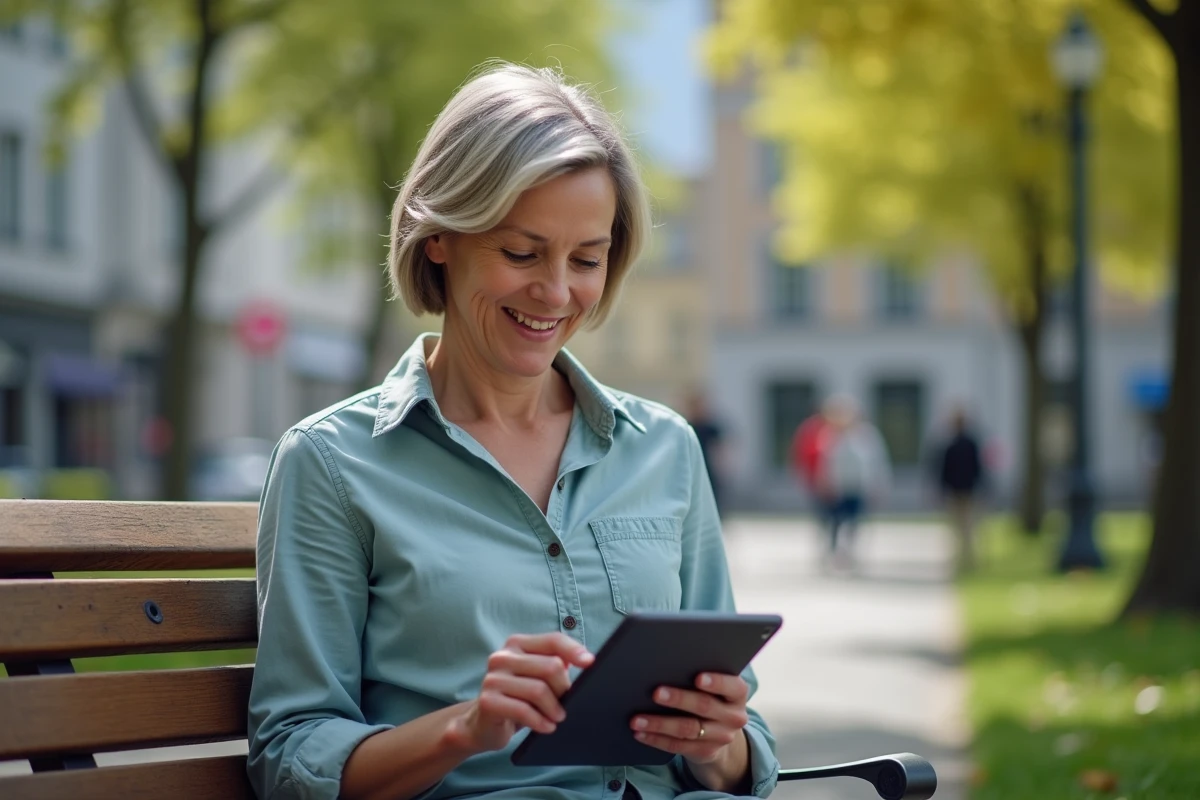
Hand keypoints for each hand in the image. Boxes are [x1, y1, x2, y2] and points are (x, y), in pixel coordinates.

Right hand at [448, 633, 592, 754]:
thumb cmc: (516, 698)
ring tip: (557, 718)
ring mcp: (493, 678)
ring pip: (538, 690)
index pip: (552, 639)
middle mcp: (502, 656)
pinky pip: (523, 710)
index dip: (574, 650)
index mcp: (517, 644)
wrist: (481, 724)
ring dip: (554, 709)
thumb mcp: (536, 677)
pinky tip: (546, 727)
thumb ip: (555, 664)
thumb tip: (585, 660)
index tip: (590, 663)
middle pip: (550, 666)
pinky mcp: (488, 700)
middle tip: (565, 705)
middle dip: (563, 689)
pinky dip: (540, 721)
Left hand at [629, 672, 749, 764]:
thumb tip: (666, 663)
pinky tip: (641, 733)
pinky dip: (656, 739)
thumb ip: (700, 675)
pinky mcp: (706, 752)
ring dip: (659, 724)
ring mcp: (721, 737)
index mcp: (738, 693)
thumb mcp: (715, 687)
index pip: (732, 686)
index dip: (716, 682)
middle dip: (679, 699)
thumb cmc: (711, 696)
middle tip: (656, 693)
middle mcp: (733, 716)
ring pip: (688, 729)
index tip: (698, 677)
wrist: (721, 733)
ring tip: (637, 719)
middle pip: (704, 706)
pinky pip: (678, 746)